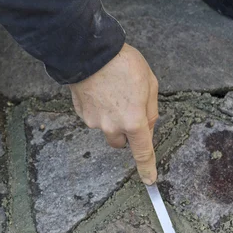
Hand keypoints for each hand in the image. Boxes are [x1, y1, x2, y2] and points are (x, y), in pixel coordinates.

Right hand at [69, 43, 158, 184]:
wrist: (89, 52)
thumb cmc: (123, 64)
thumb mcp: (150, 83)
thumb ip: (151, 111)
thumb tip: (147, 128)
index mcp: (134, 121)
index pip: (142, 153)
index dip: (147, 168)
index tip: (149, 180)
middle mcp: (113, 127)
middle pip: (121, 143)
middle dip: (126, 132)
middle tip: (128, 108)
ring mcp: (94, 122)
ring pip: (107, 129)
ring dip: (112, 119)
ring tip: (112, 94)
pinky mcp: (82, 114)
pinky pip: (94, 118)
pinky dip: (99, 109)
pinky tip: (101, 91)